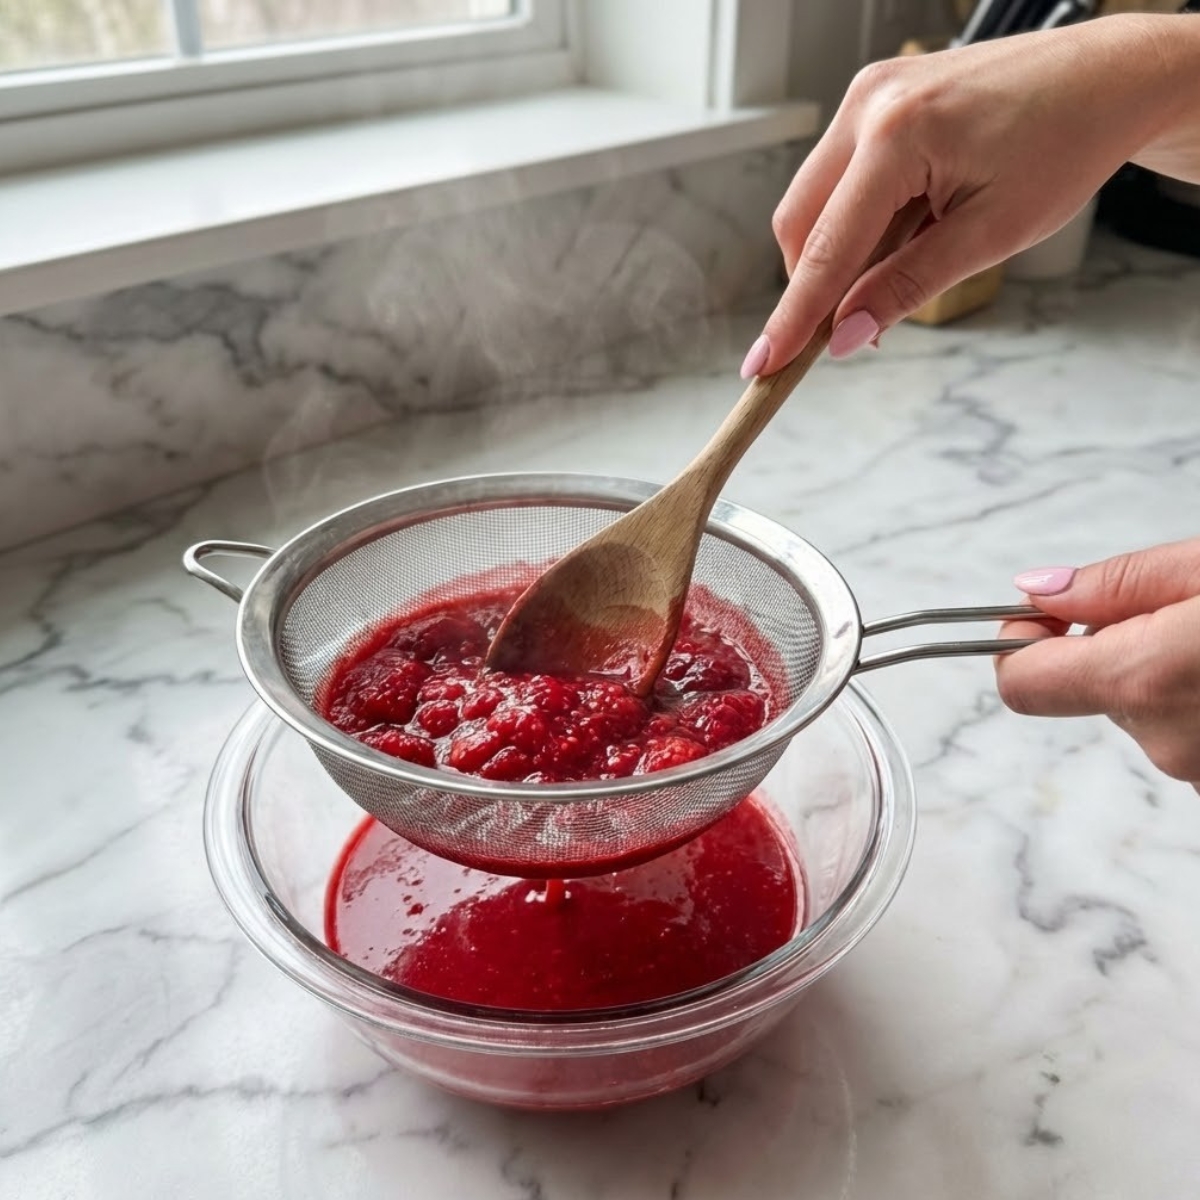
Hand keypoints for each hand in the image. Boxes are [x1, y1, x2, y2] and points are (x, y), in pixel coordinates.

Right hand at [742, 13, 1199, 377]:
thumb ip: (907, 285)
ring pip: (812, 201)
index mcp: (898, 134)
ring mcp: (866, 96)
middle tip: (850, 327)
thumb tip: (846, 336)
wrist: (1105, 77)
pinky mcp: (874, 99)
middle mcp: (868, 105)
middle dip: (814, 283)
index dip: (793, 317)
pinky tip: (906, 226)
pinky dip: (856, 220)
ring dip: (839, 251)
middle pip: (798, 222)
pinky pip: (838, 177)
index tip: (763, 366)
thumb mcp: (990, 234)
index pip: (825, 248)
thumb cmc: (1065, 144)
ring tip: (906, 259)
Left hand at [995, 540, 1199, 786]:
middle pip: (1090, 688)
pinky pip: (1184, 734)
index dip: (1023, 641)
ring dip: (1165, 674)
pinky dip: (1197, 702)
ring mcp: (1199, 775)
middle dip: (1120, 646)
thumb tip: (1039, 592)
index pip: (1020, 682)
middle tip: (1182, 611)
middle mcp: (1165, 741)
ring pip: (1142, 710)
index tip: (1056, 613)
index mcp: (1145, 679)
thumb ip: (1118, 584)